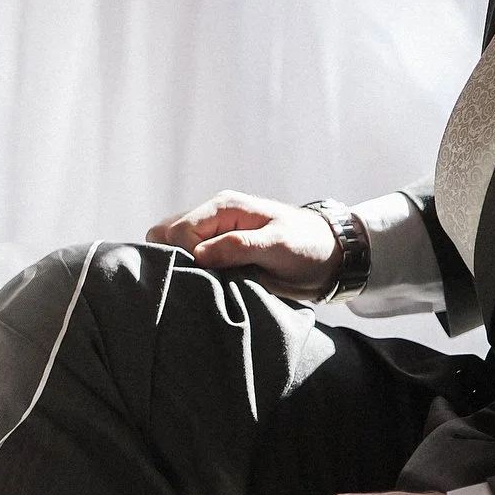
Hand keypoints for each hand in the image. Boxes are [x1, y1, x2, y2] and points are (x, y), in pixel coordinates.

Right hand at [147, 191, 340, 297]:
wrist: (329, 257)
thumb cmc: (308, 246)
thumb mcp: (278, 246)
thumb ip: (238, 247)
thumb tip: (198, 254)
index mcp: (224, 207)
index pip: (179, 231)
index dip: (186, 257)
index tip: (209, 277)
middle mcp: (212, 218)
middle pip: (165, 235)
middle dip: (173, 260)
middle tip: (198, 282)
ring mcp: (212, 235)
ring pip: (171, 248)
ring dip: (180, 268)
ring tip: (201, 285)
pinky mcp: (216, 253)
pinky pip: (187, 260)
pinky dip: (188, 273)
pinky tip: (203, 286)